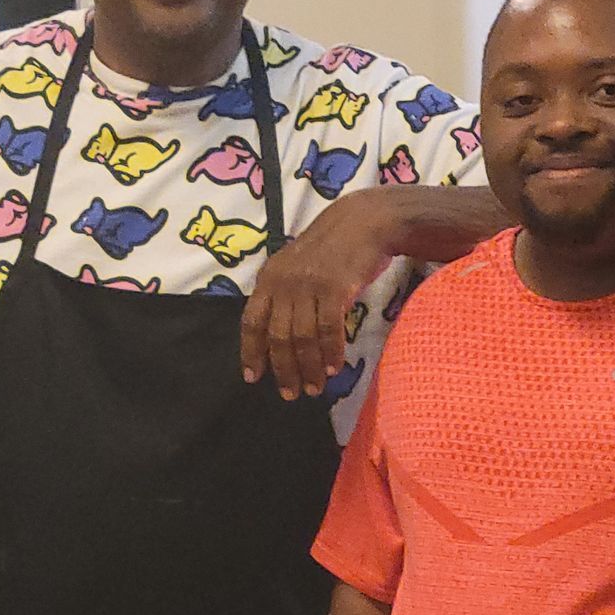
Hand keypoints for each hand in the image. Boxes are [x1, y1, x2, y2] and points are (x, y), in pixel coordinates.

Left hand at [240, 192, 392, 399]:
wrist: (363, 222)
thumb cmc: (331, 247)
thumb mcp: (295, 265)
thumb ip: (283, 294)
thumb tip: (277, 337)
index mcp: (268, 277)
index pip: (251, 321)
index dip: (251, 352)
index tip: (253, 377)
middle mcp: (284, 282)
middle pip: (278, 337)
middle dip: (283, 370)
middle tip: (291, 393)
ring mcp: (308, 285)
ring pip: (302, 338)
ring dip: (308, 368)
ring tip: (315, 387)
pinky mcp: (334, 289)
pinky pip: (329, 330)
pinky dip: (331, 352)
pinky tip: (334, 367)